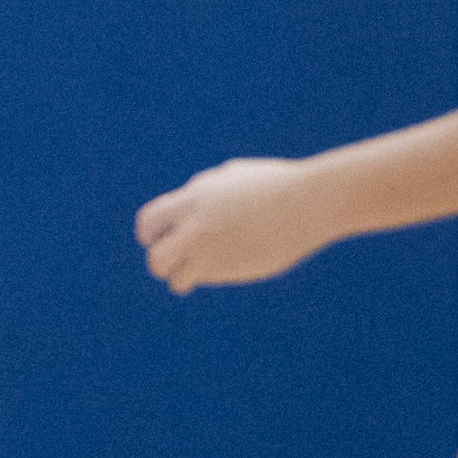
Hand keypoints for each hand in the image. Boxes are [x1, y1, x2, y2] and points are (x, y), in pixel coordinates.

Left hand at [135, 157, 331, 292]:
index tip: (162, 239)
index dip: (152, 234)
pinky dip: (211, 276)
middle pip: (155, 258)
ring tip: (199, 270)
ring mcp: (212, 251)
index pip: (149, 222)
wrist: (309, 202)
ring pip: (175, 278)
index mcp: (193, 198)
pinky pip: (206, 279)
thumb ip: (206, 189)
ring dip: (183, 277)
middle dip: (162, 263)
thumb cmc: (276, 185)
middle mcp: (195, 226)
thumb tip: (191, 195)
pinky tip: (232, 263)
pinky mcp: (232, 269)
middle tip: (177, 261)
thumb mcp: (235, 177)